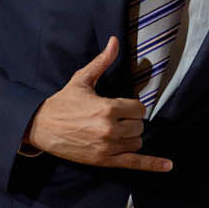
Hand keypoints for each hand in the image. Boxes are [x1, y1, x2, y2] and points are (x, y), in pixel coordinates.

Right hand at [26, 37, 171, 171]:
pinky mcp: (103, 161)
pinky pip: (134, 163)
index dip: (134, 107)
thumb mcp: (82, 79)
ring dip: (131, 137)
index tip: (124, 107)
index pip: (139, 109)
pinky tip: (168, 166)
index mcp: (107, 108)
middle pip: (139, 126)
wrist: (41, 127)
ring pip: (137, 142)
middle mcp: (109, 129)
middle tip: (115, 118)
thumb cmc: (62, 102)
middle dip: (131, 121)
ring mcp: (107, 147)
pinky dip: (152, 165)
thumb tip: (115, 41)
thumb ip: (102, 62)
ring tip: (115, 131)